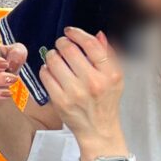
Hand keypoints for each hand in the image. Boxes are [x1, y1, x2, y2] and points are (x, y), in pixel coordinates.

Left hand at [41, 27, 123, 152]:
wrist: (98, 129)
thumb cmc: (106, 101)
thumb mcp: (115, 78)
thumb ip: (108, 55)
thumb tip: (98, 34)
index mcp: (110, 74)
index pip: (91, 45)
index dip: (77, 34)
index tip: (70, 31)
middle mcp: (93, 82)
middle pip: (69, 50)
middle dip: (61, 43)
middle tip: (60, 44)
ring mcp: (75, 92)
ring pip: (54, 61)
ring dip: (52, 55)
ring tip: (55, 57)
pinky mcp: (60, 100)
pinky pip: (45, 75)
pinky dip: (45, 69)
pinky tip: (51, 71)